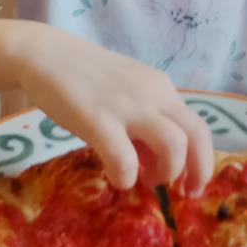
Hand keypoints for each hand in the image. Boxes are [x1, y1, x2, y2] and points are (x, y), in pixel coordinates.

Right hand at [14, 22, 213, 192]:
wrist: (44, 54)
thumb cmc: (83, 79)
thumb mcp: (125, 97)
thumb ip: (143, 127)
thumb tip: (154, 166)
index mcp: (162, 89)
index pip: (199, 128)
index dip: (202, 161)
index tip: (189, 183)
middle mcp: (154, 94)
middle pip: (197, 136)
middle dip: (197, 172)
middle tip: (180, 192)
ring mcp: (127, 106)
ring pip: (173, 145)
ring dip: (165, 173)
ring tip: (143, 179)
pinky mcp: (98, 119)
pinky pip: (125, 158)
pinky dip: (126, 177)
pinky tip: (116, 177)